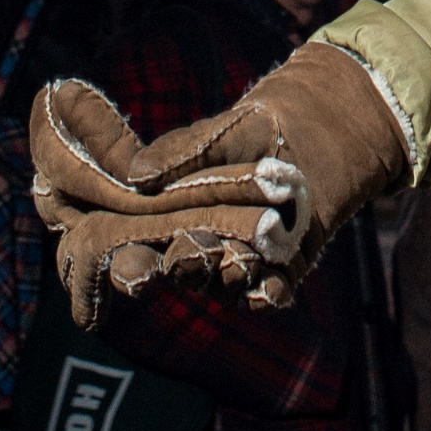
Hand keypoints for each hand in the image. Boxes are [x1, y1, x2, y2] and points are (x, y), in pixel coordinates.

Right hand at [30, 44, 408, 324]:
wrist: (304, 146)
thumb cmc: (242, 138)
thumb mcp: (213, 135)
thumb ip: (179, 154)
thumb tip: (138, 175)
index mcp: (163, 222)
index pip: (135, 251)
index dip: (127, 266)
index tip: (126, 271)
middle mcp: (193, 252)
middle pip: (179, 270)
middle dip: (181, 265)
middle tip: (182, 256)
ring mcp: (232, 269)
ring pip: (224, 282)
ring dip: (229, 272)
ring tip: (239, 255)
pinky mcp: (272, 279)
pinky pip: (266, 295)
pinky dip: (267, 294)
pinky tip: (270, 287)